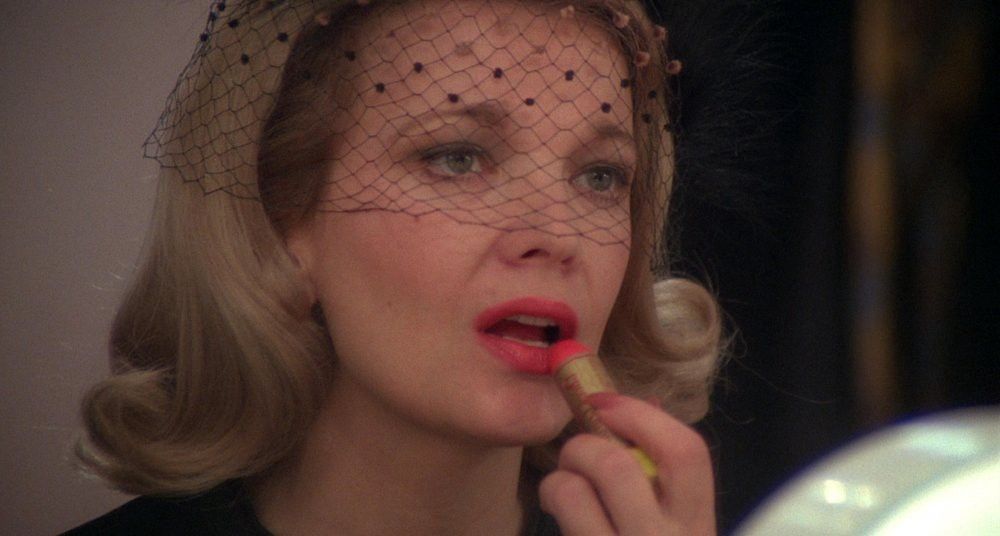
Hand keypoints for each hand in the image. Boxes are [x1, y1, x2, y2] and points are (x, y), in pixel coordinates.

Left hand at [538, 393, 715, 534]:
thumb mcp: (676, 529)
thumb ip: (664, 478)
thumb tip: (643, 405)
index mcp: (698, 529)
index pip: (686, 452)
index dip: (640, 415)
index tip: (605, 404)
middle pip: (616, 465)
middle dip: (582, 446)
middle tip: (575, 458)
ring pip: (571, 492)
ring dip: (557, 480)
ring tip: (560, 492)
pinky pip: (561, 525)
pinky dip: (553, 506)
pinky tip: (559, 517)